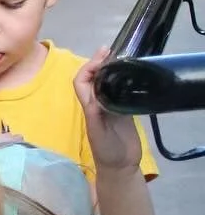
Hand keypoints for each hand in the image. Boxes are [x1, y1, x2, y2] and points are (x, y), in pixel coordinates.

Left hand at [74, 46, 142, 172]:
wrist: (120, 166)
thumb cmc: (106, 151)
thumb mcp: (98, 133)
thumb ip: (96, 116)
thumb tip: (96, 97)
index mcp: (89, 108)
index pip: (81, 82)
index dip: (88, 67)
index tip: (102, 56)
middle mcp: (98, 104)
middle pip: (94, 78)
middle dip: (99, 62)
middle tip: (114, 49)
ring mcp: (111, 106)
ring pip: (106, 82)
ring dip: (111, 68)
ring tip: (123, 56)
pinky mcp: (124, 110)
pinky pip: (121, 90)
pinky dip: (124, 79)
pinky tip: (132, 72)